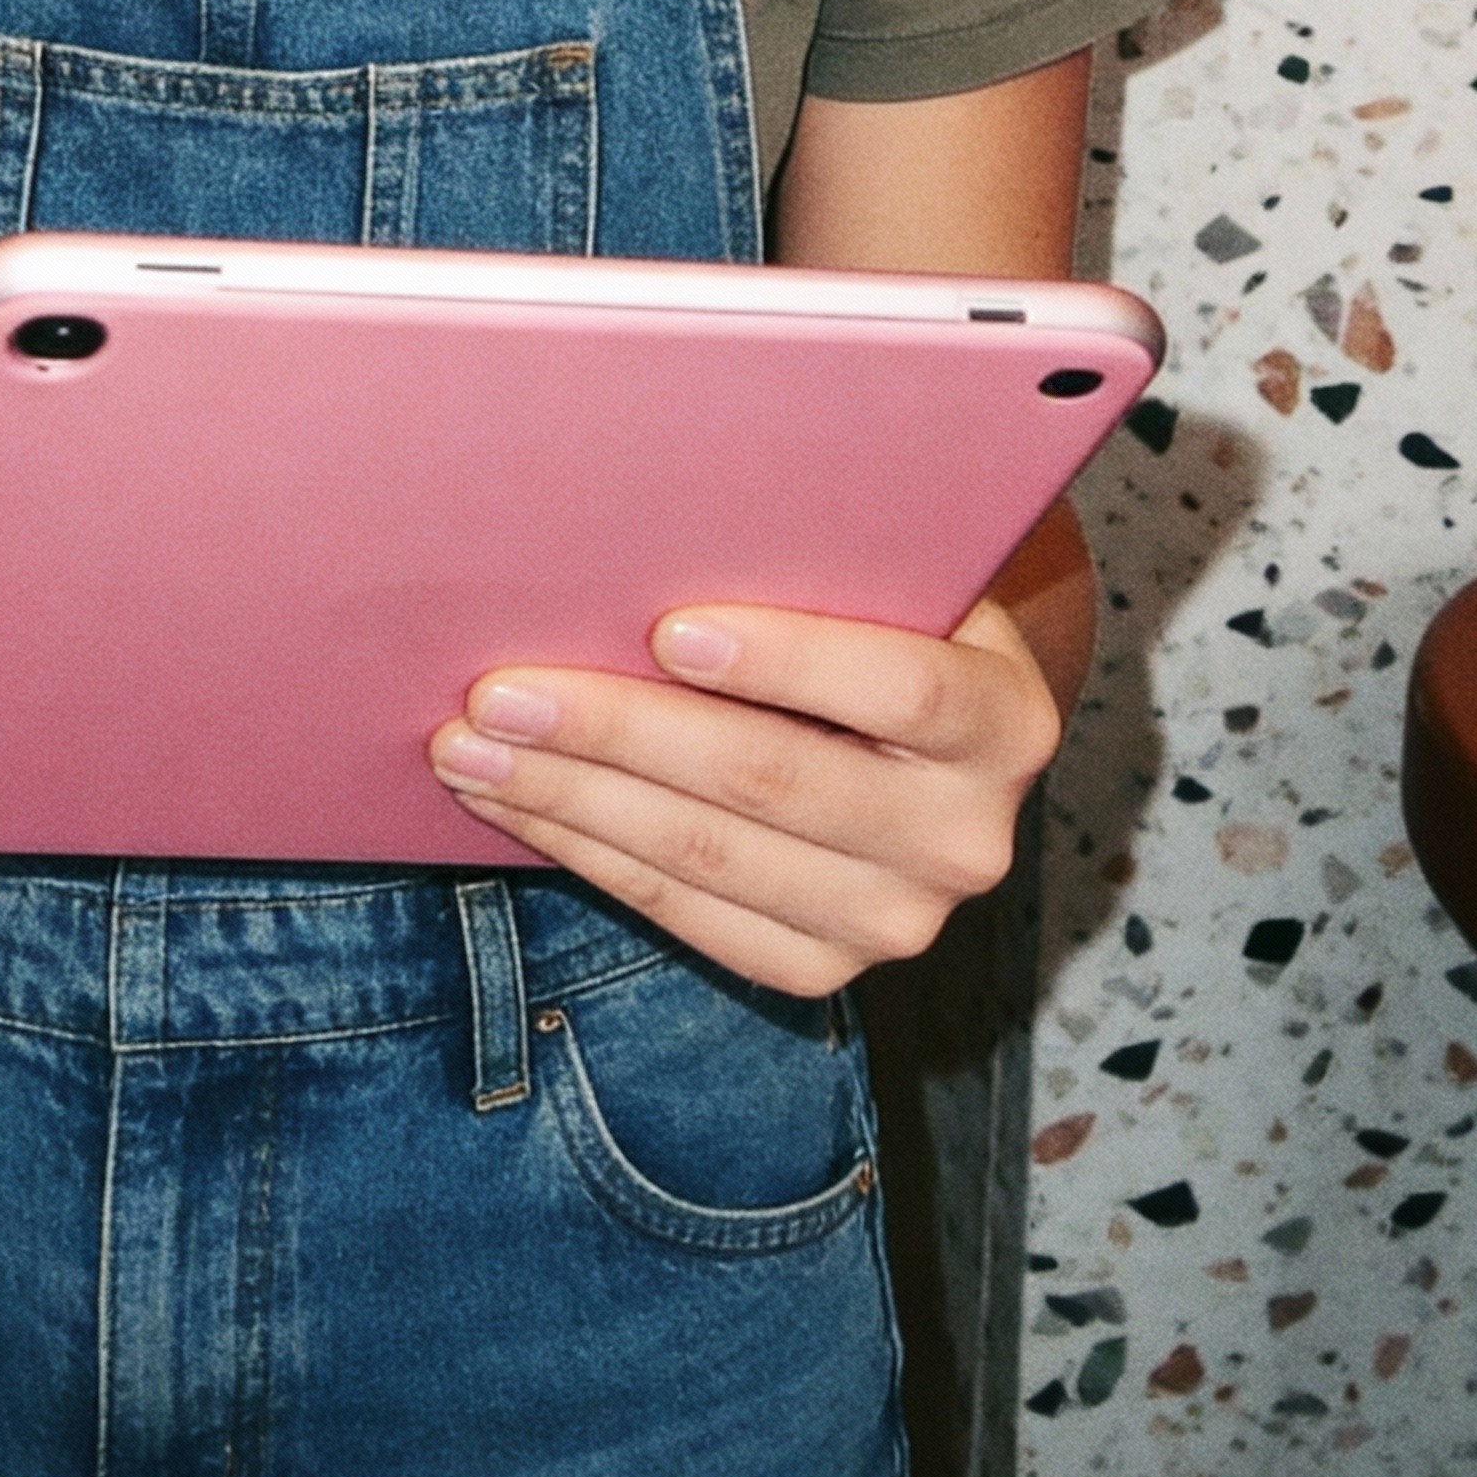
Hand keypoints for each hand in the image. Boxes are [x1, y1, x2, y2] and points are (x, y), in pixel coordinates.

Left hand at [429, 594, 1063, 999]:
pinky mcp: (825, 969)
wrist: (926, 734)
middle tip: (501, 689)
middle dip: (621, 730)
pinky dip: (590, 855)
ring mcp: (897, 919)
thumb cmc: (877, 610)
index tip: (667, 627)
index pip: (901, 692)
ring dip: (572, 800)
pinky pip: (687, 915)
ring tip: (471, 748)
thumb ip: (813, 550)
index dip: (785, 661)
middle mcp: (966, 838)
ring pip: (711, 858)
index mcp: (1004, 719)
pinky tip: (519, 806)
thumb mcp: (884, 569)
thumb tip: (651, 507)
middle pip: (775, 781)